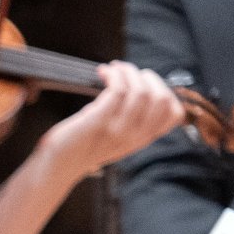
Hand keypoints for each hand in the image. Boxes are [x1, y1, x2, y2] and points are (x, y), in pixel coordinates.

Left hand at [35, 61, 185, 179]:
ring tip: (114, 68)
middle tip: (129, 70)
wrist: (59, 165)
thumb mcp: (119, 137)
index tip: (147, 82)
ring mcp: (117, 130)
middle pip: (160, 98)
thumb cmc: (85, 145)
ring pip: (140, 91)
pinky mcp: (98, 122)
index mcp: (142, 139)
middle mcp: (134, 136)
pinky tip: (103, 72)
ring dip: (128, 71)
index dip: (166, 90)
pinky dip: (113, 74)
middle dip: (146, 76)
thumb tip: (143, 88)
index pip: (174, 114)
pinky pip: (117, 90)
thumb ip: (135, 120)